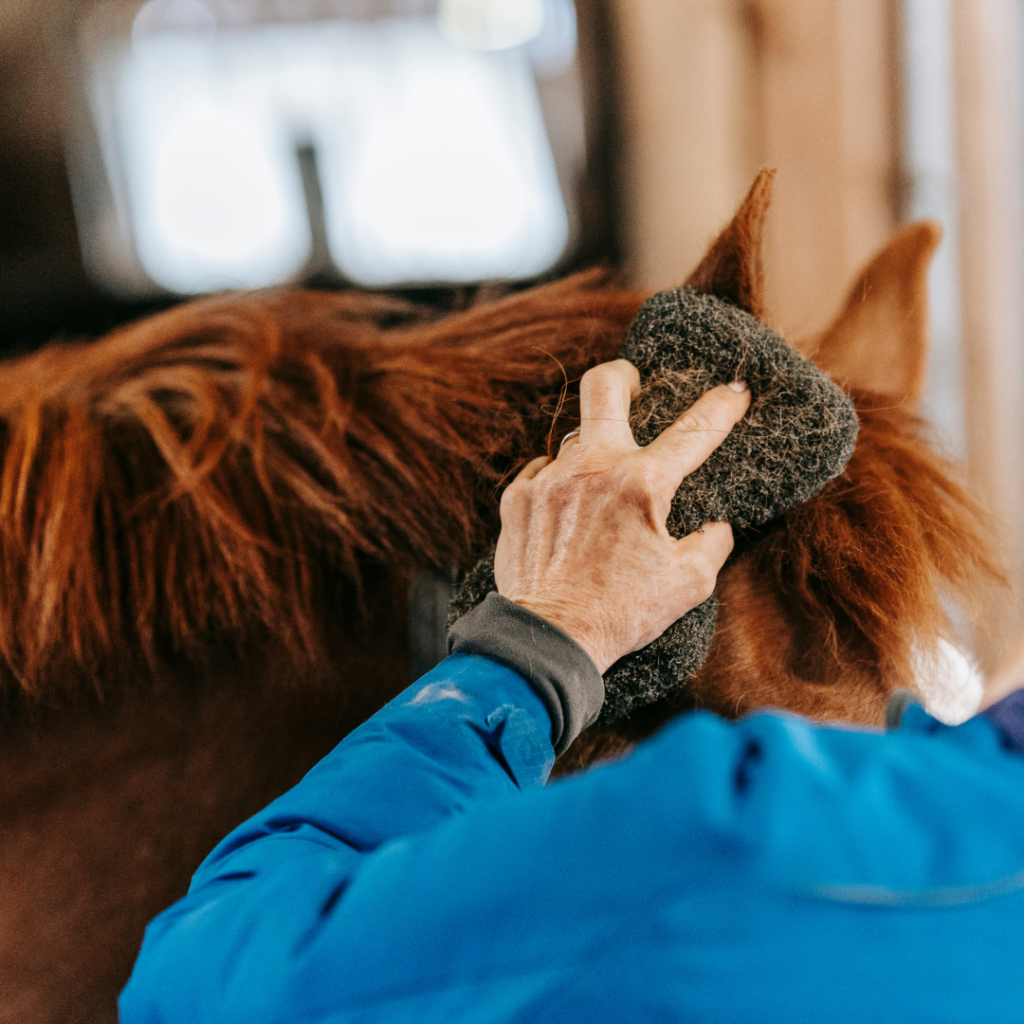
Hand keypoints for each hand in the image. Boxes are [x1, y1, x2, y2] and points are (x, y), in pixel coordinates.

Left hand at [494, 359, 750, 673]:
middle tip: (634, 385)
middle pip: (604, 385)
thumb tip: (716, 525)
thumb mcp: (688, 583)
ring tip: (600, 487)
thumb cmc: (622, 612)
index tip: (736, 391)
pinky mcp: (517, 499)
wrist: (550, 638)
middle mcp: (591, 468)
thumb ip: (712, 543)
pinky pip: (541, 472)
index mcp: (641, 484)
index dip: (722, 406)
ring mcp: (548, 479)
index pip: (694, 430)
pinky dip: (559, 484)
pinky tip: (567, 511)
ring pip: (572, 439)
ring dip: (592, 453)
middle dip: (624, 376)